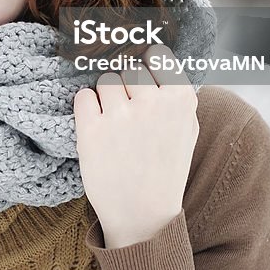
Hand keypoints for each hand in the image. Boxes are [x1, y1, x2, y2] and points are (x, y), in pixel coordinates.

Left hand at [73, 44, 198, 248]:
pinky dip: (86, 109)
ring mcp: (121, 115)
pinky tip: (97, 127)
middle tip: (129, 113)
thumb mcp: (187, 129)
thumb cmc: (165, 169)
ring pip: (106, 79)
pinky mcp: (91, 130)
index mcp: (180, 99)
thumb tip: (161, 56)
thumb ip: (179, 93)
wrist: (143, 214)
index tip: (144, 85)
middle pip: (129, 68)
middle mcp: (152, 102)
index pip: (157, 54)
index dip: (147, 67)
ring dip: (106, 96)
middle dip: (126, 86)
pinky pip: (83, 96)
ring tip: (115, 124)